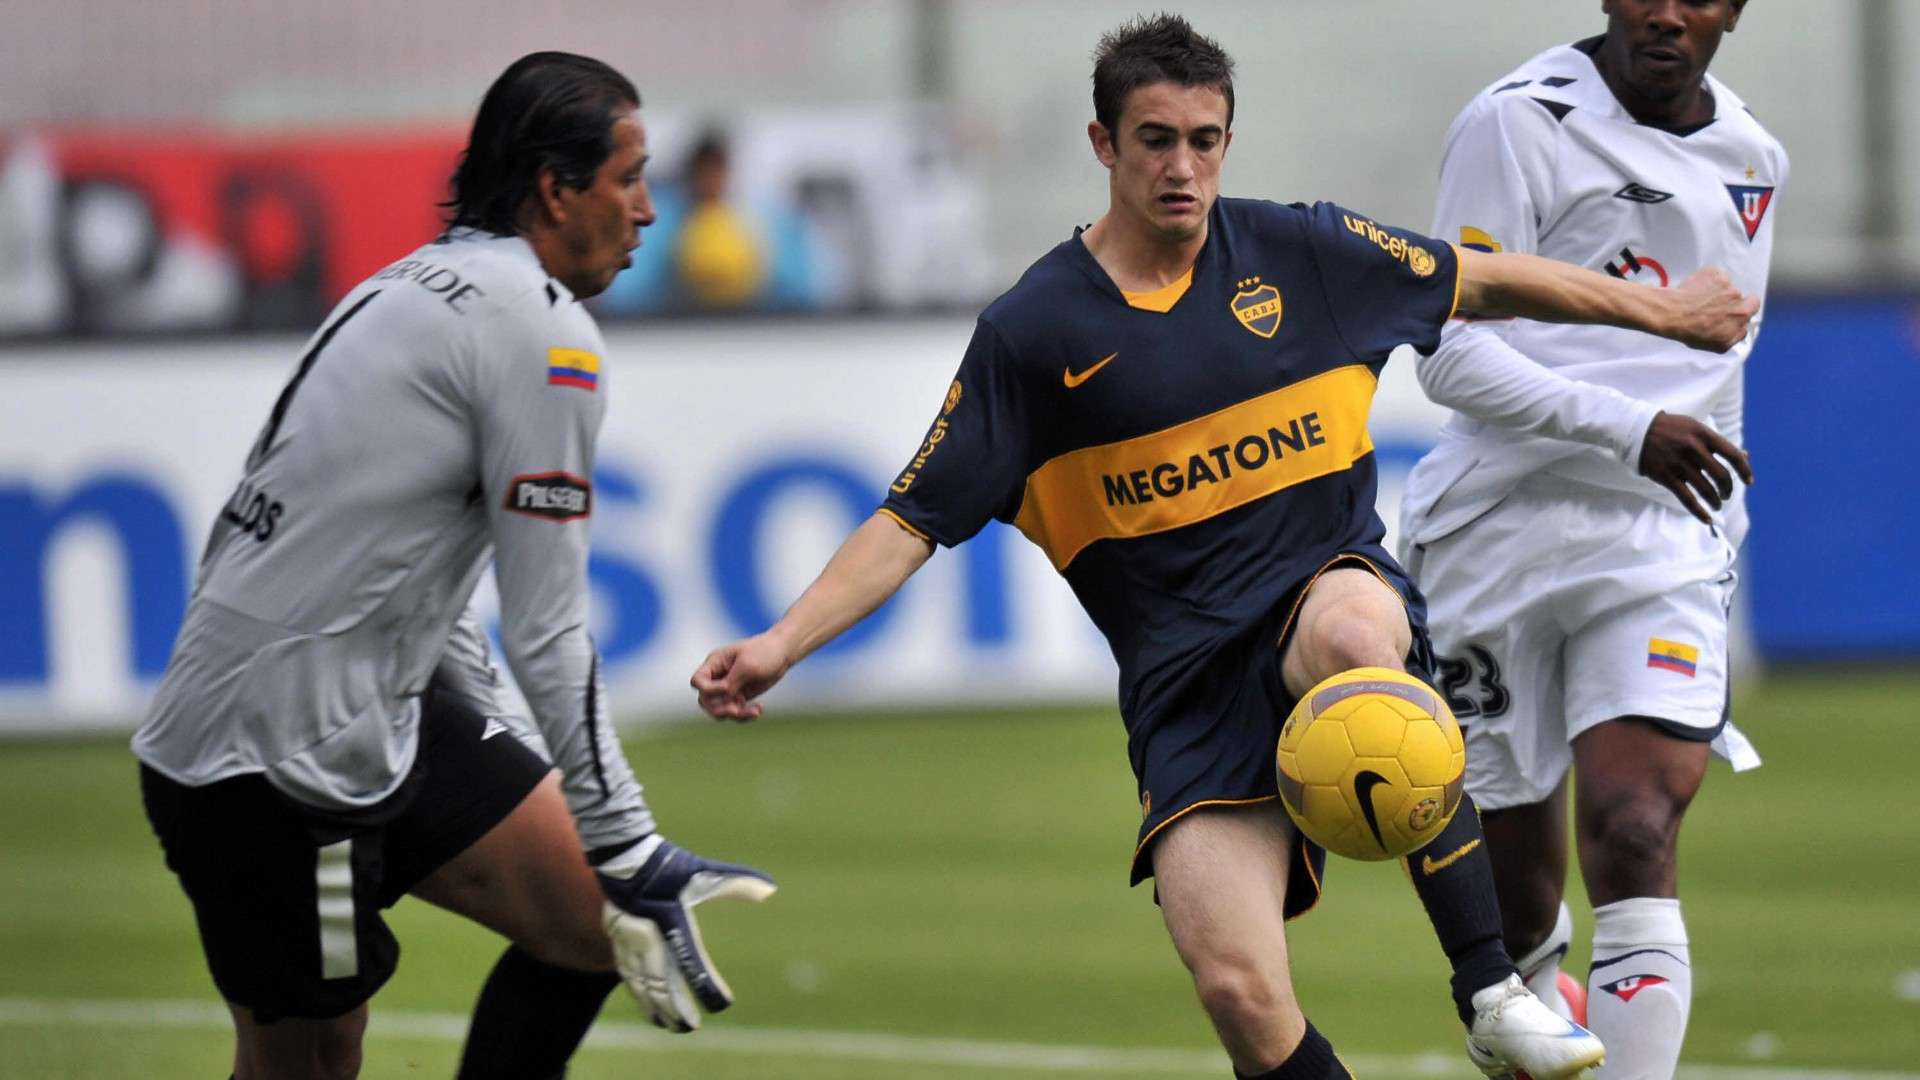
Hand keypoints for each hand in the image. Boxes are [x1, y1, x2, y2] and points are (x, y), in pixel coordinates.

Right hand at [597, 836, 775, 1031]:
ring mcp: (629, 941)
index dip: (707, 986)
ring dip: (654, 1006)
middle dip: (675, 1009)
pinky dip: (637, 993)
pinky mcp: (617, 941)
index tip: (723, 1004)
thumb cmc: (668, 865)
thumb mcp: (704, 873)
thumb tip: (771, 889)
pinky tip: (645, 1004)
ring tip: (666, 1024)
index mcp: (672, 922)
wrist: (622, 857)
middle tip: (690, 1028)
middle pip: (661, 984)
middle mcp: (648, 937)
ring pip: (640, 984)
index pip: (693, 963)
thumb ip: (738, 883)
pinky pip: (626, 975)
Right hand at [691, 631, 791, 720]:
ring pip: (720, 710)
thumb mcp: (747, 666)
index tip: (727, 688)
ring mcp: (728, 688)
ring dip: (736, 714)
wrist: (782, 653)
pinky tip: (759, 709)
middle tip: (737, 710)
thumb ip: (732, 683)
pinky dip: (745, 715)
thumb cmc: (764, 652)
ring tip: (755, 712)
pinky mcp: (739, 696)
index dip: (708, 689)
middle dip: (720, 708)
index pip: (697, 681)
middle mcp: (717, 677)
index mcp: (715, 663)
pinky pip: (735, 713)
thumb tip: (723, 699)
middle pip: (705, 700)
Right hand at [1638, 411, 1753, 523]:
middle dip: (1728, 489)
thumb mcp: (1696, 428)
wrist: (1637, 430)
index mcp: (1704, 435)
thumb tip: (1746, 456)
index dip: (1744, 470)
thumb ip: (1719, 443)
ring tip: (1717, 504)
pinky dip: (1699, 512)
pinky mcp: (1666, 477)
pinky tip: (1707, 519)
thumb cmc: (1671, 428)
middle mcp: (1694, 449)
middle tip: (1727, 494)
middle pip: (1721, 475)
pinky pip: (1687, 499)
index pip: (1733, 455)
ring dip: (1716, 500)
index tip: (1749, 482)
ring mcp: (1679, 464)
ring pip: (1706, 489)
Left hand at [1665, 268, 1758, 351]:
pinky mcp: (1712, 273)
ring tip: (1699, 301)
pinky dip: (1706, 281)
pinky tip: (1695, 291)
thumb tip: (1743, 329)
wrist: (1671, 314)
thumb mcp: (1720, 345)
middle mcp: (1736, 296)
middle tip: (1714, 307)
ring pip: (1725, 286)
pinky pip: (1713, 276)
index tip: (1731, 312)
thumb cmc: (1692, 331)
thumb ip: (1737, 336)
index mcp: (1742, 313)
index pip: (1753, 306)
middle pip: (1740, 295)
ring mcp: (1724, 283)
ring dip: (1715, 292)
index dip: (1742, 309)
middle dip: (1730, 300)